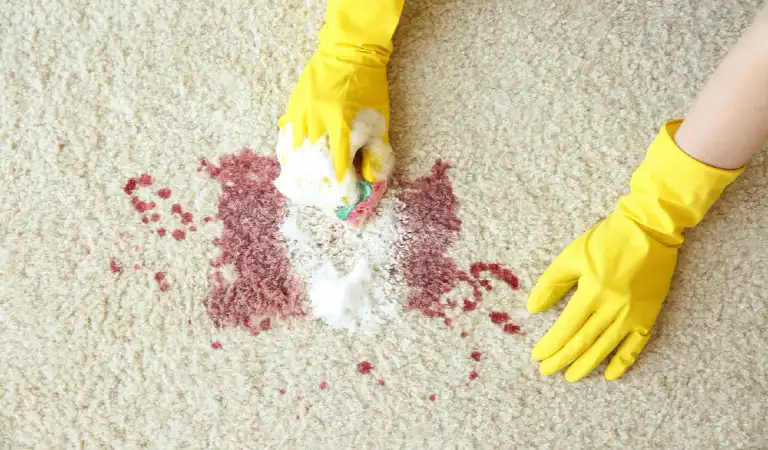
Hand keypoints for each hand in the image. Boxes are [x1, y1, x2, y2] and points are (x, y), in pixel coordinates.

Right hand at [274, 1, 402, 212]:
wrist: (350, 54)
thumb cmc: (369, 90)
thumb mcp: (380, 123)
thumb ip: (375, 155)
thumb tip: (370, 182)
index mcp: (342, 129)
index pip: (338, 171)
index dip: (341, 189)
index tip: (343, 201)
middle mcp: (317, 125)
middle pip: (311, 167)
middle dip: (316, 186)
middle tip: (319, 199)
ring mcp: (301, 116)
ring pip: (294, 154)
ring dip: (298, 173)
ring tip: (301, 188)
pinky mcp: (292, 109)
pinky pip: (285, 137)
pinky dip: (287, 153)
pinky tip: (289, 164)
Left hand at [527, 207, 674, 381]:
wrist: (650, 229)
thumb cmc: (607, 239)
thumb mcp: (572, 256)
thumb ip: (551, 283)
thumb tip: (533, 308)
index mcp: (592, 291)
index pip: (566, 327)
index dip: (550, 344)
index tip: (537, 355)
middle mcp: (613, 307)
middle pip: (583, 342)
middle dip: (562, 359)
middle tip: (546, 371)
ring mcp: (633, 314)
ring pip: (606, 347)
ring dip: (586, 365)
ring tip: (570, 376)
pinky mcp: (649, 316)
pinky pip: (635, 346)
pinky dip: (622, 362)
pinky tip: (609, 375)